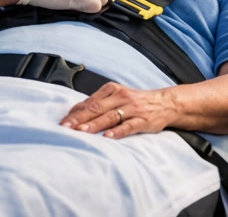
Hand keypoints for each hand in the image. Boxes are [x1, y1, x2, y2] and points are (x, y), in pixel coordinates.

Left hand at [60, 81, 176, 137]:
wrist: (165, 103)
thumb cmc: (136, 101)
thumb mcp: (117, 97)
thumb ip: (97, 103)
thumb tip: (73, 113)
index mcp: (112, 90)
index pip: (90, 102)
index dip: (75, 113)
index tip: (62, 122)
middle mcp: (121, 97)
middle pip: (97, 108)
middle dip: (80, 118)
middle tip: (65, 127)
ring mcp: (132, 109)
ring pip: (110, 117)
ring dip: (95, 124)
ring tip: (82, 131)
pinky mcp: (142, 120)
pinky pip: (128, 126)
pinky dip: (118, 131)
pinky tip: (108, 137)